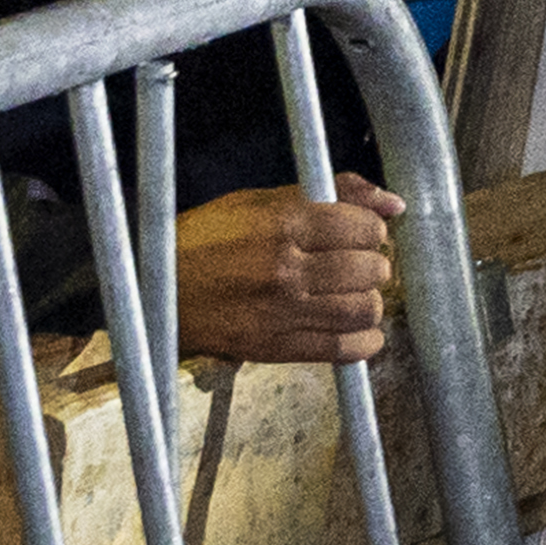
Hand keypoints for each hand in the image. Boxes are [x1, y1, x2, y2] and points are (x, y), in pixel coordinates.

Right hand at [172, 182, 402, 365]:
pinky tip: (354, 328)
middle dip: (371, 264)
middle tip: (356, 263)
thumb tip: (394, 203)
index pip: (364, 228)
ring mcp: (281, 312)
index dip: (370, 230)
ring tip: (350, 293)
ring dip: (367, 301)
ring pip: (364, 310)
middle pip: (371, 269)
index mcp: (282, 225)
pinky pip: (344, 349)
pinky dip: (363, 340)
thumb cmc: (203, 239)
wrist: (150, 289)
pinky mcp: (274, 348)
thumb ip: (330, 195)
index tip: (359, 233)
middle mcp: (286, 270)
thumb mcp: (257, 202)